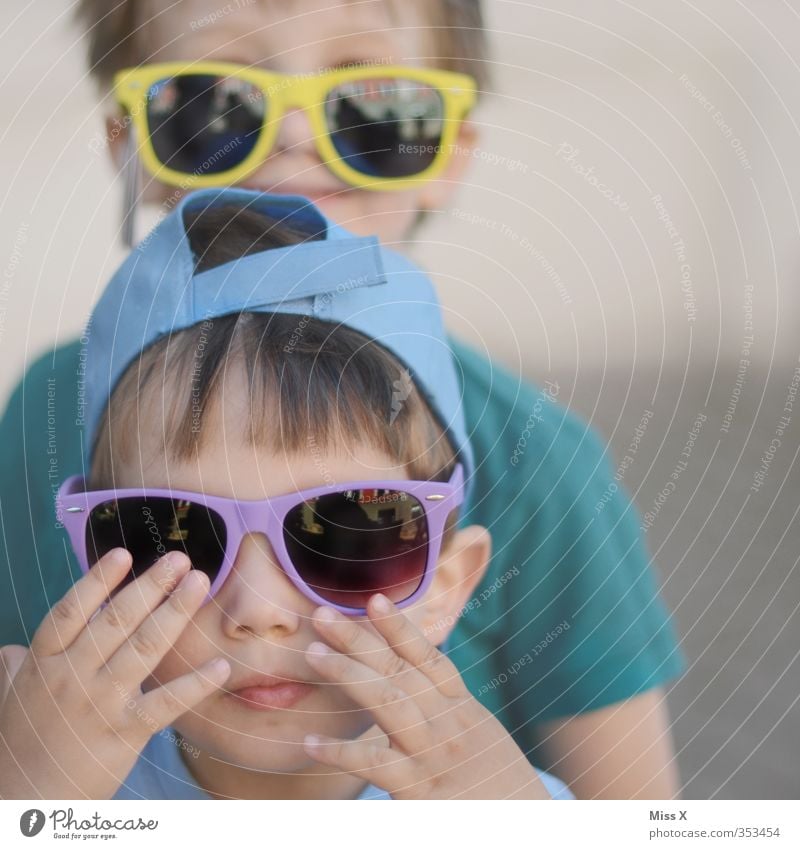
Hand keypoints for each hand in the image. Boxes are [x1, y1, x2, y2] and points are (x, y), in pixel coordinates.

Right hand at [0, 548, 229, 798]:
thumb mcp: (10, 697)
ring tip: (199, 582)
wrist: (25, 803)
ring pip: (145, 648)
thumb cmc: (21, 743)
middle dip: (151, 585)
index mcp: (44, 662)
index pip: (71, 611)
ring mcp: (101, 704)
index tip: (125, 552)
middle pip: (116, 620)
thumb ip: (17, 665)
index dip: (97, 580)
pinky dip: (196, 684)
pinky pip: (167, 702)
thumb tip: (14, 647)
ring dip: (175, 612)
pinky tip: (222, 665)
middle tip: (180, 558)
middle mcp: (73, 677)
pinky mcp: (126, 733)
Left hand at [302, 594, 550, 798]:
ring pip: (388, 703)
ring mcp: (435, 755)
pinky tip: (312, 741)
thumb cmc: (499, 788)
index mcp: (462, 709)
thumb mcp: (481, 738)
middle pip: (399, 671)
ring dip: (349, 674)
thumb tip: (410, 683)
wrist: (529, 833)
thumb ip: (448, 710)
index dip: (400, 627)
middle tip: (323, 615)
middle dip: (359, 640)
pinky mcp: (422, 793)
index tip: (374, 599)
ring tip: (314, 654)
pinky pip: (376, 765)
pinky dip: (342, 752)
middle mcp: (449, 724)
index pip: (428, 658)